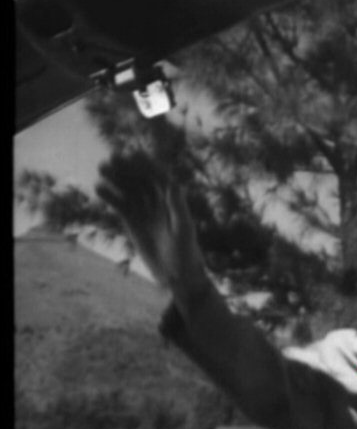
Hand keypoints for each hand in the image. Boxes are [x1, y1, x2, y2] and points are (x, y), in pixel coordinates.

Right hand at [96, 152, 206, 295]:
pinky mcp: (133, 221)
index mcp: (173, 199)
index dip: (146, 164)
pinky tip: (99, 188)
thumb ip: (178, 208)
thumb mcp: (183, 230)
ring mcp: (145, 210)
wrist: (177, 274)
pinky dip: (111, 196)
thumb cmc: (186, 253)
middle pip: (141, 179)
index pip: (159, 176)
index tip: (133, 154)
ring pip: (129, 189)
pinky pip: (120, 205)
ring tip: (101, 168)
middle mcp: (159, 201)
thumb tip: (175, 184)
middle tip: (112, 157)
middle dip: (128, 168)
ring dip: (116, 178)